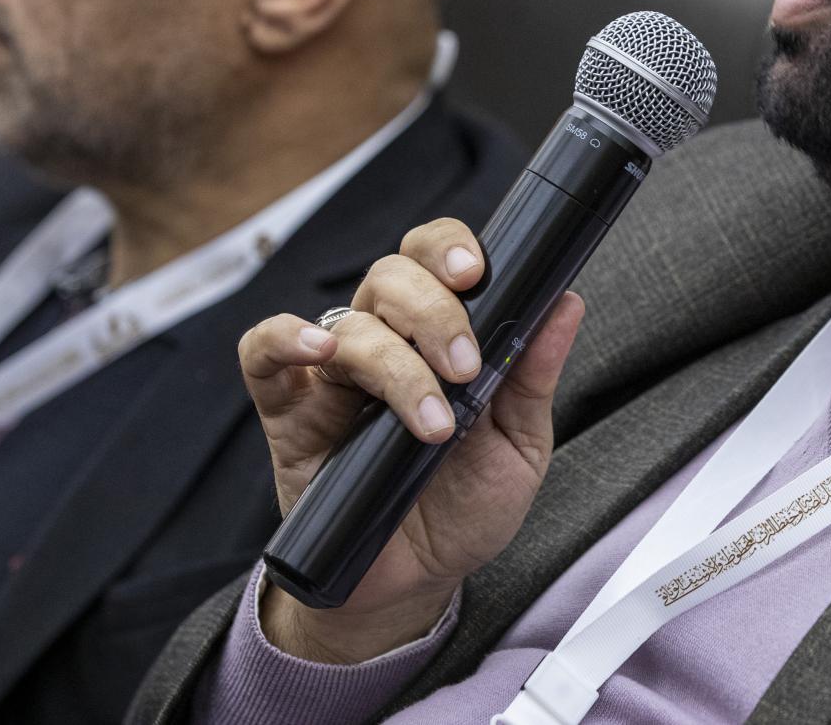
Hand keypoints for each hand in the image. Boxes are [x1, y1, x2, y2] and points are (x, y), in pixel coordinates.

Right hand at [237, 218, 586, 662]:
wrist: (414, 583)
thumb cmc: (464, 507)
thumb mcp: (518, 446)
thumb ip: (534, 375)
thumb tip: (567, 303)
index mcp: (438, 334)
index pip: (434, 258)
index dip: (449, 247)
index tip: (475, 272)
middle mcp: (384, 340)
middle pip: (391, 277)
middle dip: (433, 312)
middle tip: (465, 367)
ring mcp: (332, 374)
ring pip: (349, 323)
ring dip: (395, 364)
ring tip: (432, 425)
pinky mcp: (288, 412)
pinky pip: (263, 353)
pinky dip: (284, 339)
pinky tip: (319, 353)